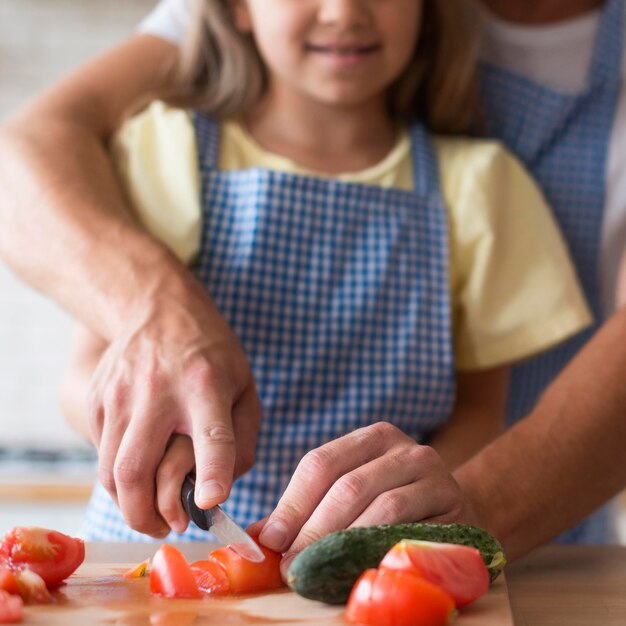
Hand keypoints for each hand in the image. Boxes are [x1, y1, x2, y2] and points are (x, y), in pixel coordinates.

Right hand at [87, 280, 260, 536]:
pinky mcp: (98, 397)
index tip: (209, 504)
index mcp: (206, 383)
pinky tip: (138, 470)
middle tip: (166, 529)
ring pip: (111, 471)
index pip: (210, 434)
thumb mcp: (244, 383)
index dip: (212, 472)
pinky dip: (117, 476)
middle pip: (137, 468)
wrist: (156, 306)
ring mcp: (120, 393)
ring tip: (150, 512)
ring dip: (129, 505)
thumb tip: (221, 488)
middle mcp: (158, 390)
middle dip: (146, 516)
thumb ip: (243, 435)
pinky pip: (101, 453)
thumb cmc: (211, 352)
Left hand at [247, 422, 481, 576]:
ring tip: (317, 569)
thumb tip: (256, 537)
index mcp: (371, 437)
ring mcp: (432, 472)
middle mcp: (402, 447)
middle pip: (346, 485)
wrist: (460, 514)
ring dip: (341, 542)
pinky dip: (378, 548)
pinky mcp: (453, 503)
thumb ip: (308, 511)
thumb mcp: (353, 497)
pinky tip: (358, 565)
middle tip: (290, 565)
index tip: (271, 540)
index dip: (292, 503)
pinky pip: (410, 527)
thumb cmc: (396, 507)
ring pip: (377, 506)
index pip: (320, 463)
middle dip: (312, 529)